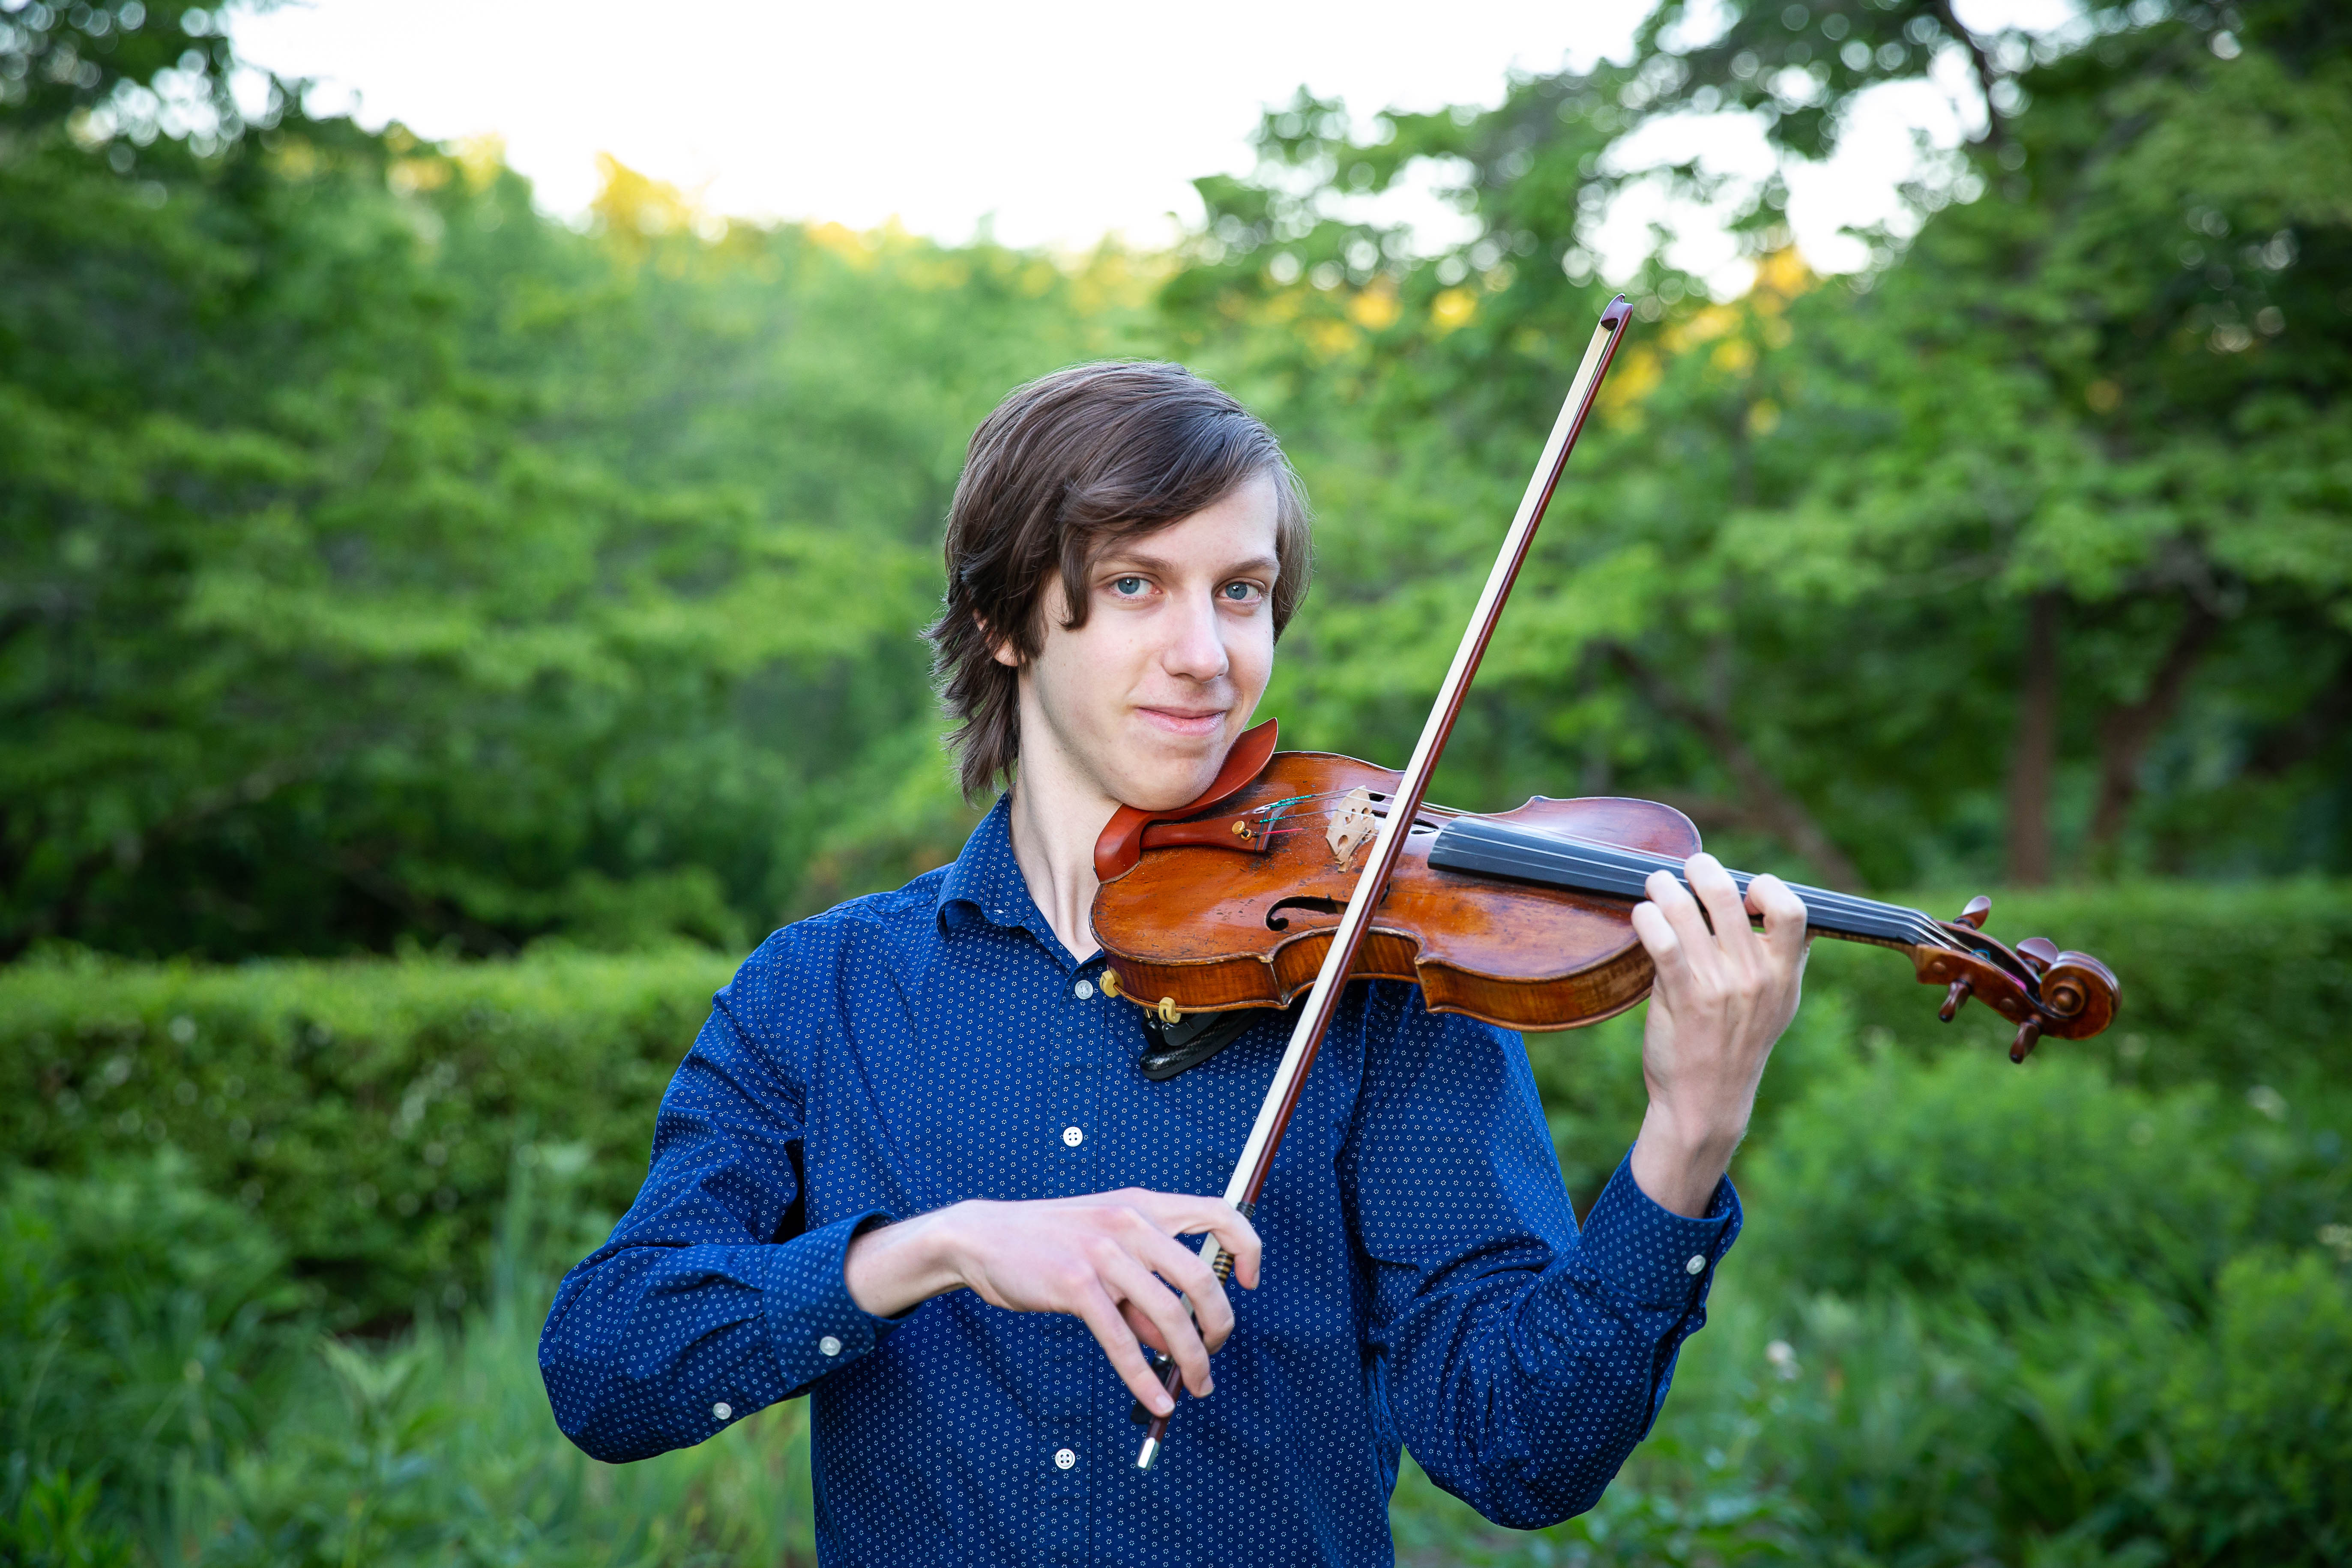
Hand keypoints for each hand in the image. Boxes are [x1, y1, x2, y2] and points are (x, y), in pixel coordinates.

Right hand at [842, 1189, 1259, 1415]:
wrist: (983, 1237)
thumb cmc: (1049, 1243)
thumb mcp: (1105, 1248)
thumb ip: (1142, 1287)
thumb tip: (1175, 1341)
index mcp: (1143, 1205)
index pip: (1218, 1213)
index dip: (1246, 1248)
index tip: (1251, 1282)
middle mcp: (1130, 1222)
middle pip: (1203, 1279)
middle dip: (1220, 1327)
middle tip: (1215, 1353)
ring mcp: (1104, 1252)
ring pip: (1169, 1315)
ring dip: (1192, 1360)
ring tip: (1196, 1385)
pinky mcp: (1076, 1285)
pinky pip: (1122, 1341)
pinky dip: (1144, 1378)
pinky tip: (1157, 1400)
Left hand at [1627, 853, 1807, 1215]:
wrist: (1706, 1104)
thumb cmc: (1736, 1048)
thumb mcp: (1777, 1007)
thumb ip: (1782, 961)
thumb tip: (1779, 909)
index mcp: (1783, 975)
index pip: (1792, 910)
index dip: (1767, 887)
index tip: (1745, 887)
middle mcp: (1755, 977)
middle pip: (1729, 897)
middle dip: (1702, 870)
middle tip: (1689, 865)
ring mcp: (1718, 986)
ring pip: (1688, 912)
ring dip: (1665, 887)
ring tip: (1656, 883)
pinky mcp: (1682, 998)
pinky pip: (1662, 941)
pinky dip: (1647, 917)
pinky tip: (1642, 914)